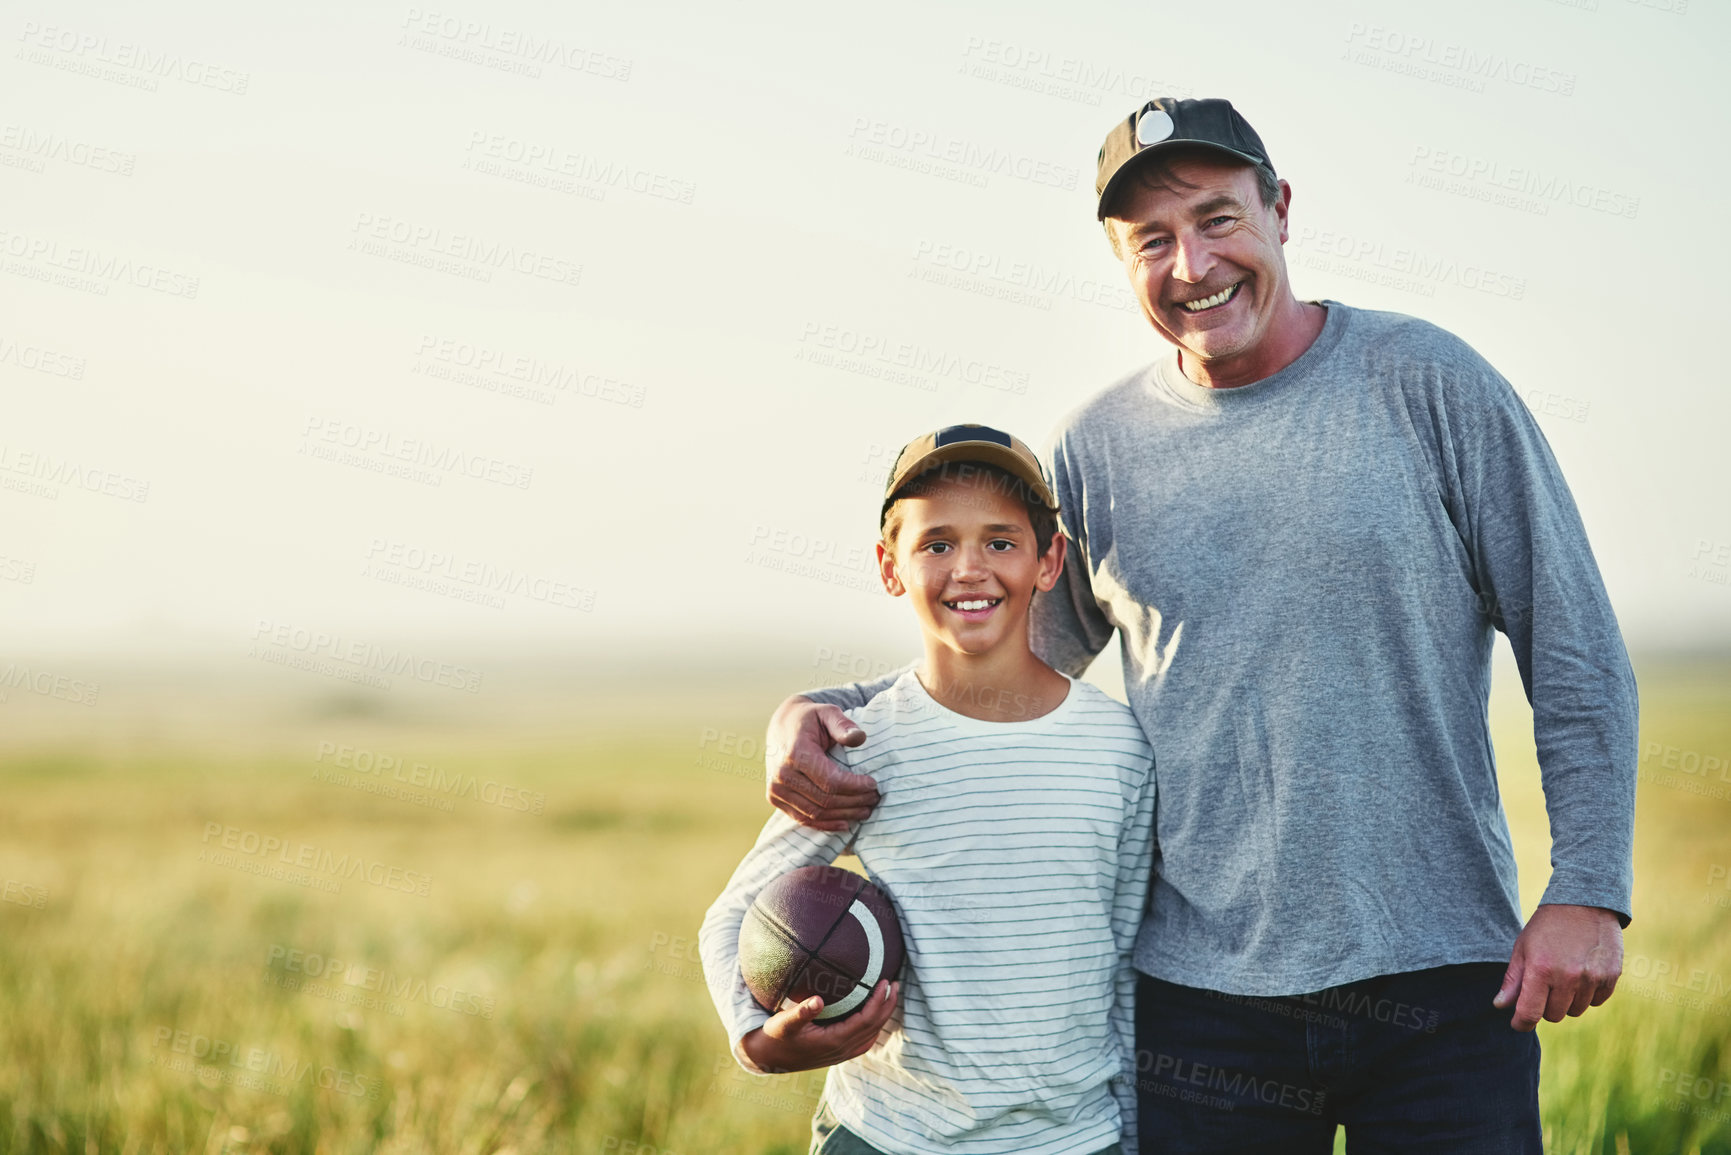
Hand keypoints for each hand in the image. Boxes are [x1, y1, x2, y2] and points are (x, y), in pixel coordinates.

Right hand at [739, 980, 898, 1072]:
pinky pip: (864, 1041)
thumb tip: (818, 1000)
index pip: (866, 1020)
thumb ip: (801, 1012)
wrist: (768, 1058)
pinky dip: (874, 1027)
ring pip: (872, 1035)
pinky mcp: (838, 1054)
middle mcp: (842, 1050)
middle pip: (874, 1027)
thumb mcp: (784, 1022)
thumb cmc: (776, 1036)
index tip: (885, 982)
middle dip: (888, 1006)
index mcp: (833, 1041)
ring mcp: (841, 1054)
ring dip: (884, 1015)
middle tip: (896, 983)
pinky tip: (874, 1015)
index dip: (879, 1002)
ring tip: (890, 995)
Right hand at [765, 696, 877, 831]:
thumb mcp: (827, 713)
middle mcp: (782, 774)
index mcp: (796, 753)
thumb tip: (859, 738)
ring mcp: (776, 789)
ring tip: (865, 810)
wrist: (782, 727)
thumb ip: (843, 724)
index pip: (831, 781)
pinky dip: (826, 824)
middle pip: (825, 800)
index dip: (855, 787)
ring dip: (844, 815)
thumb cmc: (810, 720)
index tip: (874, 784)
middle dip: (854, 802)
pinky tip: (845, 823)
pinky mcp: (775, 798)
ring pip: (816, 813)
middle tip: (875, 798)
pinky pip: (803, 818)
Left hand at [1493, 903, 1622, 1030]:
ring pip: (1575, 1011)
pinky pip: (1597, 1002)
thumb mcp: (1523, 948)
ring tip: (1563, 976)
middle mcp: (1568, 977)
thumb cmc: (1547, 926)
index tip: (1518, 1024)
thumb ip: (1513, 980)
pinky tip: (1582, 974)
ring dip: (1567, 1001)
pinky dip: (1588, 994)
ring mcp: (1592, 978)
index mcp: (1541, 969)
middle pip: (1553, 1015)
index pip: (1529, 1013)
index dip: (1521, 1023)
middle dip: (1545, 1006)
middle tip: (1544, 986)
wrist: (1585, 902)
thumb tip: (1500, 1006)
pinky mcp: (1611, 976)